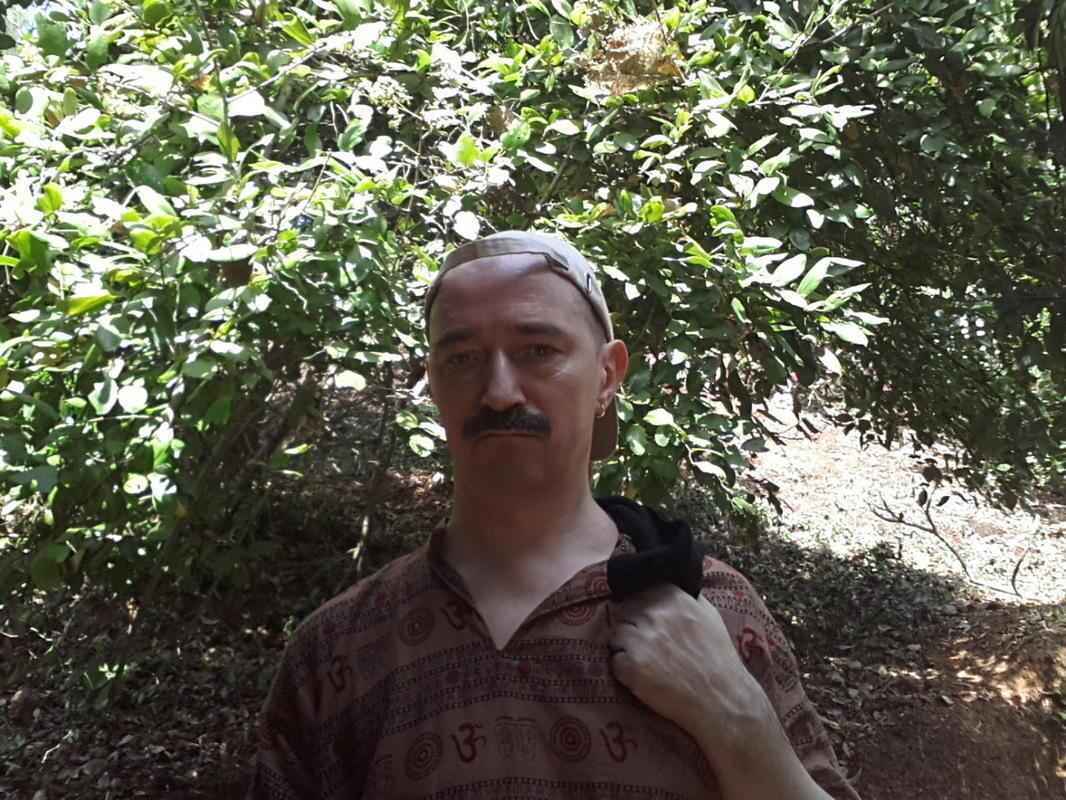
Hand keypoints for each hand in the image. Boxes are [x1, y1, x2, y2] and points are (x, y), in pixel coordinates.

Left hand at [607, 584, 769, 749]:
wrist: (722, 699)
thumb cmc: (718, 658)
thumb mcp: (710, 616)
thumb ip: (687, 597)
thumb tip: (669, 585)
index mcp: (672, 598)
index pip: (638, 592)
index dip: (640, 608)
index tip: (646, 621)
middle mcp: (654, 614)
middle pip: (623, 612)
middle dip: (630, 626)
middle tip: (644, 645)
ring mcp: (641, 639)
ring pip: (614, 635)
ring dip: (623, 648)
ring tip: (643, 662)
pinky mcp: (632, 666)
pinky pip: (614, 662)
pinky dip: (623, 671)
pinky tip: (641, 678)